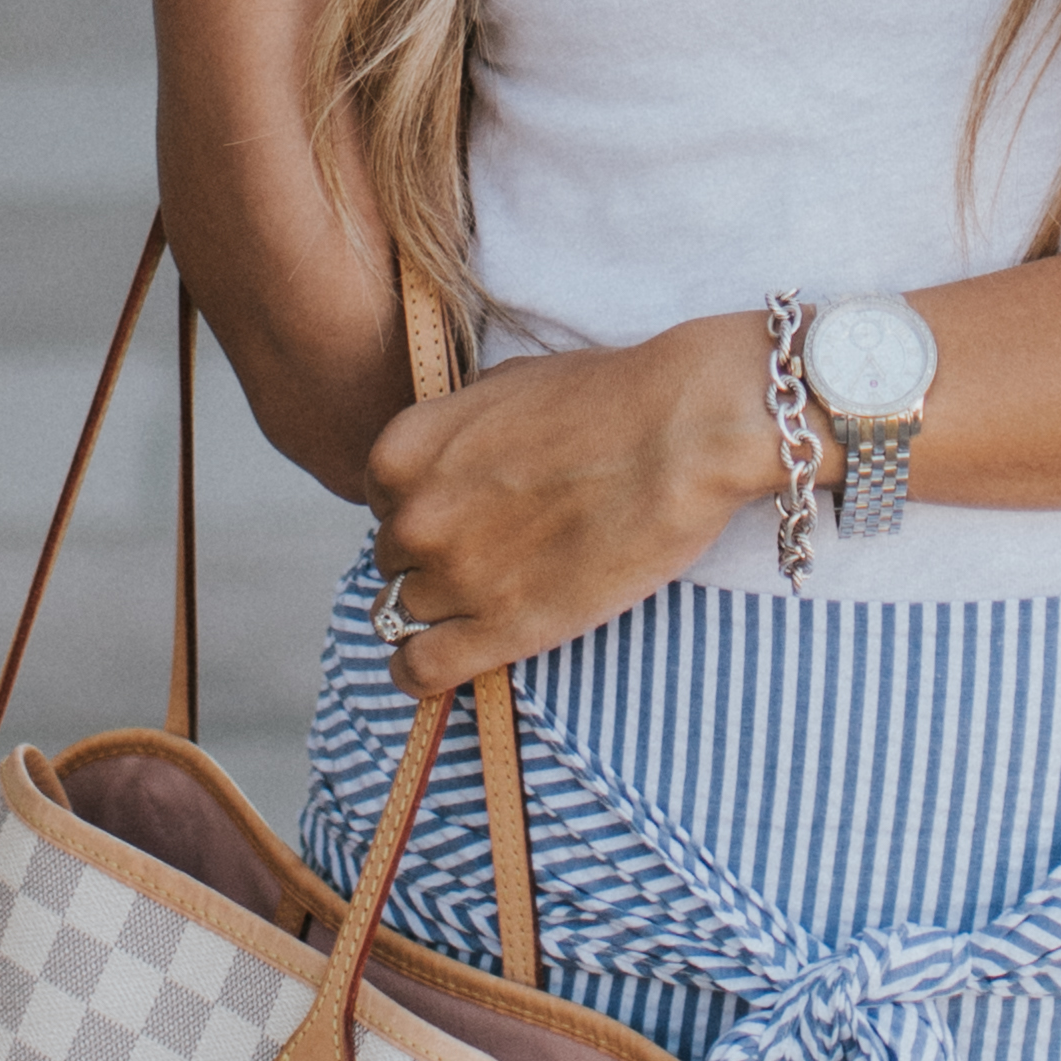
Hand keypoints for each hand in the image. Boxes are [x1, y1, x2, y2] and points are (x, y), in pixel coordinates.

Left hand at [366, 317, 772, 688]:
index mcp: (406, 450)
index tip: (461, 511)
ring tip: (485, 600)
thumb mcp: (504, 388)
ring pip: (402, 615)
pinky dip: (420, 672)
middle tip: (491, 550)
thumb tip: (445, 465)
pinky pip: (421, 670)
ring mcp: (455, 576)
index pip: (380, 501)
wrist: (680, 431)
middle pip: (393, 559)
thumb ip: (455, 433)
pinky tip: (443, 662)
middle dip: (433, 557)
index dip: (422, 507)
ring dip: (437, 610)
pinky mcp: (501, 629)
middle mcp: (416, 516)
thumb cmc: (609, 398)